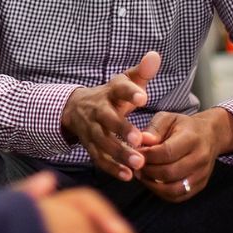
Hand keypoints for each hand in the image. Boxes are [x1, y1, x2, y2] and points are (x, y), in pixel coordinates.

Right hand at [62, 51, 161, 180]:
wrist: (76, 109)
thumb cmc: (111, 96)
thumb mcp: (124, 81)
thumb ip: (141, 72)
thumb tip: (155, 56)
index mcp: (109, 92)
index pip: (119, 89)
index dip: (130, 93)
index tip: (143, 98)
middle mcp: (98, 111)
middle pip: (108, 120)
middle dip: (122, 129)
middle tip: (139, 139)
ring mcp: (92, 130)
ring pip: (103, 142)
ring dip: (120, 153)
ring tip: (139, 163)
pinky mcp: (90, 146)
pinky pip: (99, 159)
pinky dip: (112, 168)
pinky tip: (128, 176)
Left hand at [139, 108, 232, 203]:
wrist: (209, 136)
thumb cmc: (184, 127)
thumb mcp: (168, 119)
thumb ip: (154, 129)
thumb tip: (141, 141)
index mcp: (192, 139)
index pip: (167, 153)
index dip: (147, 156)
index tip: (134, 153)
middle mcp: (200, 158)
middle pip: (169, 173)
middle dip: (147, 171)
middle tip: (136, 165)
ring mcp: (201, 175)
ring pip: (173, 189)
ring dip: (152, 184)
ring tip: (141, 174)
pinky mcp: (199, 186)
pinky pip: (177, 196)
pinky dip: (160, 193)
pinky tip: (152, 182)